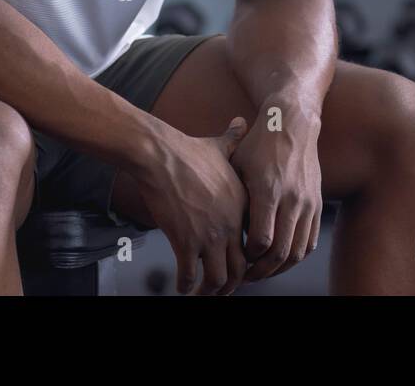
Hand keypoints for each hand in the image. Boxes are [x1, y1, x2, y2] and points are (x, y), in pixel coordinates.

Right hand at [130, 117, 249, 294]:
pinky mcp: (185, 242)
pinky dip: (186, 286)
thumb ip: (235, 139)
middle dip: (232, 284)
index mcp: (243, 206)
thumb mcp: (220, 145)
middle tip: (221, 290)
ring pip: (219, 278)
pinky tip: (181, 287)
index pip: (254, 244)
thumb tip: (241, 121)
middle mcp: (231, 224)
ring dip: (211, 291)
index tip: (238, 267)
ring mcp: (210, 235)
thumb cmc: (187, 150)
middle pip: (240, 269)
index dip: (247, 260)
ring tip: (201, 294)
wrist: (160, 155)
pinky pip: (190, 275)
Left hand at [230, 103, 322, 281]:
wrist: (292, 123)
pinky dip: (296, 255)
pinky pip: (310, 241)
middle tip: (247, 276)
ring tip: (263, 271)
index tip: (237, 258)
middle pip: (281, 252)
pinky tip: (281, 258)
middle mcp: (291, 198)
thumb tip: (221, 231)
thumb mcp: (237, 165)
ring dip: (280, 268)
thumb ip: (232, 199)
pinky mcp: (317, 203)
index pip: (261, 239)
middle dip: (262, 270)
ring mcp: (308, 202)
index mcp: (268, 190)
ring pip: (298, 251)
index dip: (248, 256)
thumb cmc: (257, 144)